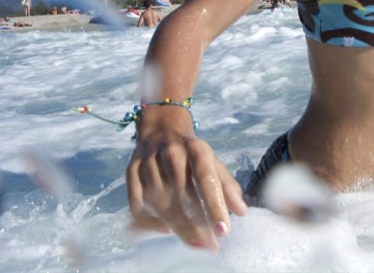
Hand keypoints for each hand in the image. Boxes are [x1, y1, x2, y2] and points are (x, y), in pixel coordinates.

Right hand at [126, 129, 247, 251]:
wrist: (161, 130)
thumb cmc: (192, 154)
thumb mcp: (213, 162)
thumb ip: (227, 186)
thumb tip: (242, 212)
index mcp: (196, 148)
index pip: (207, 179)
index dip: (215, 205)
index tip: (223, 230)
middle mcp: (172, 152)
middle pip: (183, 195)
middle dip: (196, 225)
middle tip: (209, 245)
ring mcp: (149, 161)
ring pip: (161, 202)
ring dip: (177, 225)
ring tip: (194, 239)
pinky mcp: (131, 171)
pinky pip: (138, 204)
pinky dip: (150, 222)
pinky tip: (166, 230)